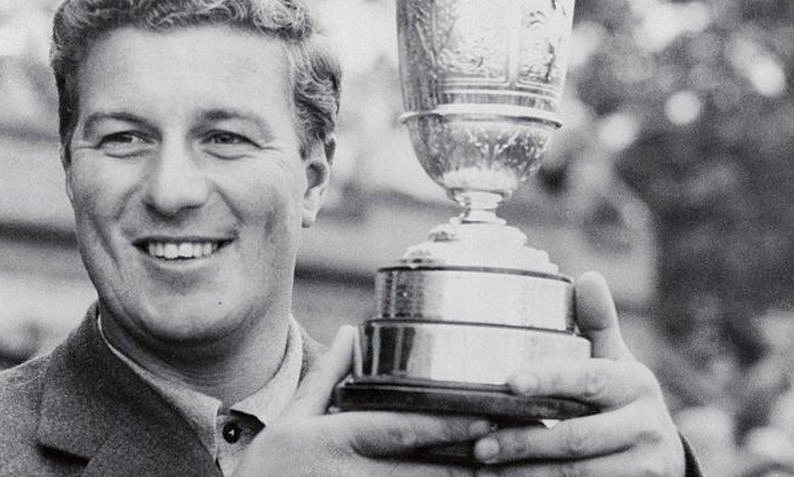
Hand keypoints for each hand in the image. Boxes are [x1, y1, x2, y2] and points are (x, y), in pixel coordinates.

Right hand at [235, 326, 492, 475]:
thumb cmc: (270, 468)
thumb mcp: (294, 418)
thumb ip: (327, 377)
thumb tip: (354, 331)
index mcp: (333, 441)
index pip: (398, 431)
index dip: (445, 426)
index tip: (487, 418)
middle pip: (427, 474)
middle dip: (477, 462)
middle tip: (523, 448)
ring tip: (517, 473)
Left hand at [470, 272, 685, 475]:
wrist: (663, 456)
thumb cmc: (621, 399)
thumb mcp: (615, 362)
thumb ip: (597, 325)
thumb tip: (588, 277)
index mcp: (635, 382)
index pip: (587, 378)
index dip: (548, 379)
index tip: (509, 381)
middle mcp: (647, 424)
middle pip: (576, 437)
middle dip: (525, 441)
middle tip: (481, 444)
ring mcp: (646, 463)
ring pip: (578, 473)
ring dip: (527, 472)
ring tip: (486, 467)